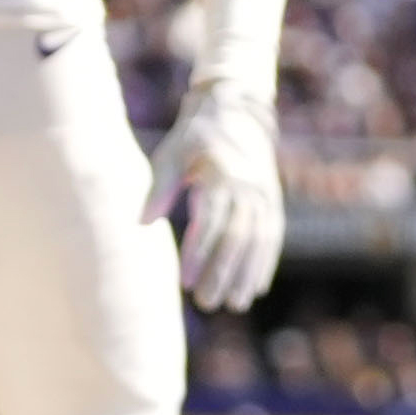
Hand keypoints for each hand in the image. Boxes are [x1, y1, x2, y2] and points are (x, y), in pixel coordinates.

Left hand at [143, 85, 284, 315]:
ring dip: (246, 275)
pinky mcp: (272, 201)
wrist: (235, 109)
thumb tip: (142, 222)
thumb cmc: (193, 137)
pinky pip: (272, 237)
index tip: (186, 283)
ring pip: (258, 241)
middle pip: (237, 237)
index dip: (199, 254)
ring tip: (233, 304)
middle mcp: (248, 186)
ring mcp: (264, 194)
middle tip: (206, 303)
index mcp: (221, 174)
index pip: (210, 222)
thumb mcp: (172, 154)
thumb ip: (159, 188)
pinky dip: (264, 263)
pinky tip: (256, 289)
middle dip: (222, 273)